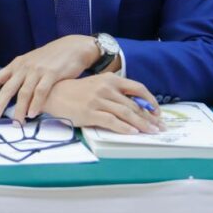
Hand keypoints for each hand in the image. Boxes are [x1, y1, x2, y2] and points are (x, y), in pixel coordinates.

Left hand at [0, 34, 98, 121]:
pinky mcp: (51, 74)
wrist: (72, 47)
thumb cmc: (50, 58)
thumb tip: (10, 92)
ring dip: (19, 110)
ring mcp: (37, 70)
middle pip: (7, 88)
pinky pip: (41, 92)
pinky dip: (36, 104)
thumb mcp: (30, 62)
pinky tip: (33, 115)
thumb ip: (20, 75)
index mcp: (16, 64)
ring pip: (24, 93)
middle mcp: (23, 67)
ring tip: (17, 123)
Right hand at [43, 74, 163, 133]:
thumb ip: (114, 92)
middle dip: (150, 117)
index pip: (137, 88)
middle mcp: (105, 88)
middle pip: (134, 104)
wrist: (52, 94)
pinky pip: (112, 121)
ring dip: (141, 124)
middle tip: (160, 127)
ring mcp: (97, 100)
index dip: (150, 101)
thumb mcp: (96, 85)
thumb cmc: (75, 91)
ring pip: (126, 113)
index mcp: (109, 79)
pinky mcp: (89, 112)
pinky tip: (132, 133)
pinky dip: (124, 128)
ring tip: (151, 132)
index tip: (157, 111)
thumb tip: (135, 106)